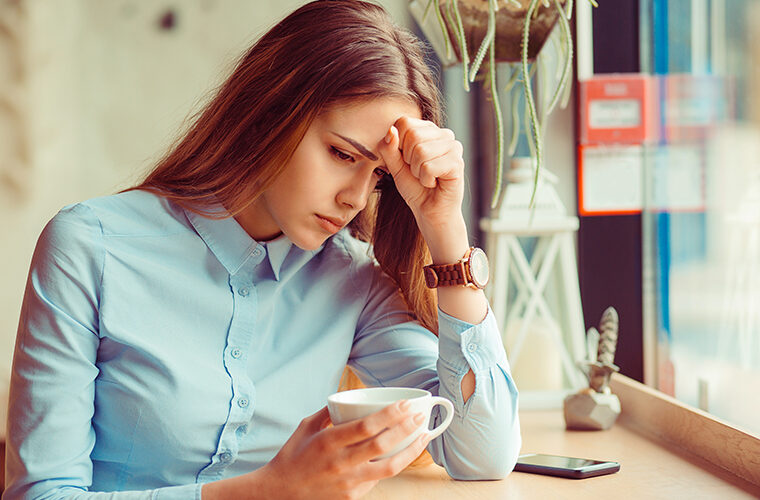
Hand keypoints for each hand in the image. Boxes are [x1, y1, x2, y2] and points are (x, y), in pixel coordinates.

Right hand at [257, 402, 430, 499]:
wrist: (279, 493)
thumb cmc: (292, 456)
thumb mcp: (306, 426)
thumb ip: (329, 411)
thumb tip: (349, 397)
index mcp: (328, 442)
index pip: (367, 426)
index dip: (391, 415)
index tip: (407, 404)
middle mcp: (340, 463)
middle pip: (382, 445)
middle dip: (406, 428)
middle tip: (420, 415)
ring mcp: (348, 483)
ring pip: (389, 467)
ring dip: (410, 450)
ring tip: (423, 436)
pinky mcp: (352, 496)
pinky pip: (378, 479)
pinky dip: (392, 465)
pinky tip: (402, 453)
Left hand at [378, 117, 464, 228]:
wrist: (430, 211)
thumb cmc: (414, 187)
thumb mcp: (395, 166)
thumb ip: (389, 148)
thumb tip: (391, 130)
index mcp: (427, 130)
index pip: (404, 122)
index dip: (397, 144)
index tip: (406, 160)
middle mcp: (443, 134)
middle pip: (412, 134)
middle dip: (408, 160)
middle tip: (418, 171)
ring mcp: (453, 147)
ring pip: (420, 151)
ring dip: (417, 172)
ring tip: (426, 177)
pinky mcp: (457, 163)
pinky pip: (429, 167)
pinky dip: (426, 180)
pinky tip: (434, 183)